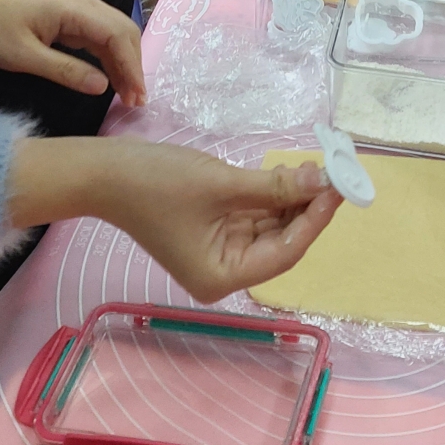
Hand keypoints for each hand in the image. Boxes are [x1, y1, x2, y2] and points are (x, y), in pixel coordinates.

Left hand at [0, 0, 145, 107]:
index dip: (131, 66)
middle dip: (134, 66)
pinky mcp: (75, 18)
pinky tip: (114, 80)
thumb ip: (65, 71)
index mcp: (75, 9)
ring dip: (126, 64)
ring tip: (129, 96)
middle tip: (136, 101)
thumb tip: (103, 87)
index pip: (116, 35)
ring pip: (116, 35)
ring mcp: (81, 9)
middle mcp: (84, 3)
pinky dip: (112, 59)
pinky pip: (102, 37)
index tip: (135, 96)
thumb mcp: (24, 57)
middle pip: (124, 32)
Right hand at [9, 140, 343, 300]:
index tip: (339, 188)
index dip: (315, 220)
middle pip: (281, 241)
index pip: (285, 253)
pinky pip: (254, 216)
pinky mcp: (214, 230)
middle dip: (307, 207)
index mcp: (222, 277)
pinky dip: (272, 196)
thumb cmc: (157, 184)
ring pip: (271, 227)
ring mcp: (219, 252)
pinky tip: (290, 174)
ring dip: (292, 199)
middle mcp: (224, 272)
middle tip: (334, 172)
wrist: (105, 172)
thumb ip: (275, 187)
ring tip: (315, 168)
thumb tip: (323, 182)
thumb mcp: (222, 184)